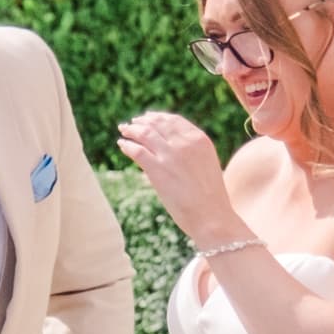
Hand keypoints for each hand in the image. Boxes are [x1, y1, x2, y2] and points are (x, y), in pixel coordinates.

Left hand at [115, 111, 236, 240]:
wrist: (211, 216)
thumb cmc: (211, 197)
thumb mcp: (206, 164)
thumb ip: (192, 151)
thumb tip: (170, 147)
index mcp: (200, 139)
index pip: (174, 120)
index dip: (157, 117)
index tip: (147, 117)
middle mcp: (184, 143)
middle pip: (157, 123)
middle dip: (142, 121)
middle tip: (132, 123)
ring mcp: (170, 155)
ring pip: (144, 133)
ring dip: (131, 130)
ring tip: (124, 130)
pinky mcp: (157, 170)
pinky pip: (136, 151)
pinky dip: (127, 146)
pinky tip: (122, 145)